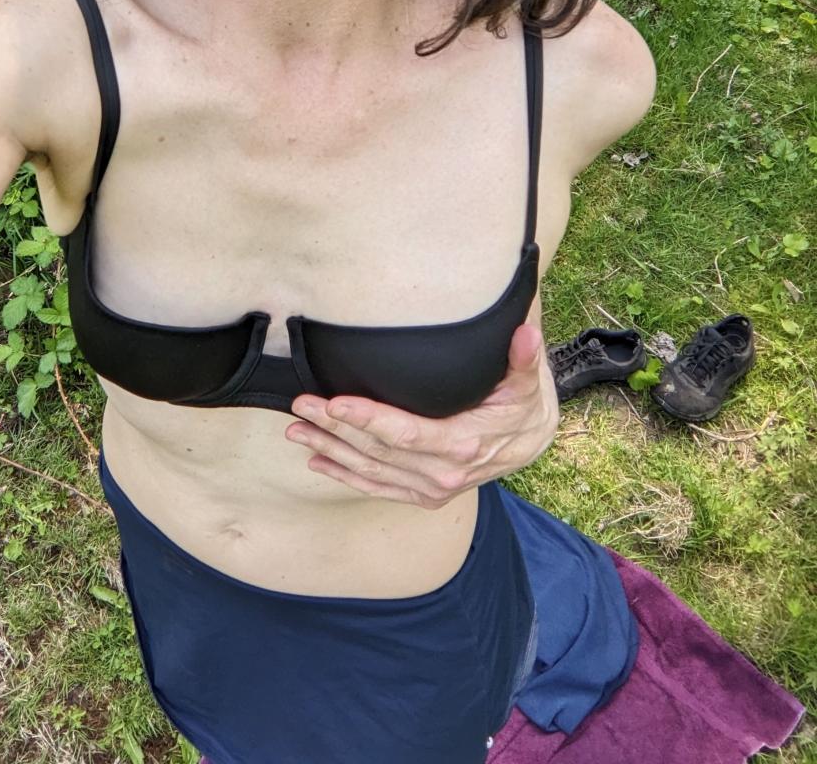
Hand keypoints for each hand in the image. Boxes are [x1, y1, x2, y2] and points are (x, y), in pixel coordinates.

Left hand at [285, 322, 558, 509]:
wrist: (532, 441)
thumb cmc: (521, 403)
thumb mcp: (526, 380)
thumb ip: (523, 357)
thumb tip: (527, 332)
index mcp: (463, 443)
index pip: (404, 432)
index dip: (367, 419)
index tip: (334, 403)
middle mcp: (445, 474)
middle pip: (378, 451)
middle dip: (334, 429)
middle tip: (300, 407)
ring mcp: (433, 489)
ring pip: (372, 471)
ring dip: (331, 451)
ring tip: (297, 431)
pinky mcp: (426, 495)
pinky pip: (379, 488)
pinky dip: (347, 476)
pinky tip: (319, 461)